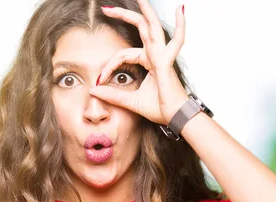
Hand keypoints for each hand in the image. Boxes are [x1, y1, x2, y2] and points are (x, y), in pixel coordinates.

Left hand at [88, 0, 188, 125]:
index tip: (99, 80)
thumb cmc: (159, 109)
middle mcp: (156, 54)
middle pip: (139, 28)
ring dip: (145, 10)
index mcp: (149, 61)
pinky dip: (181, 25)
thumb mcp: (129, 101)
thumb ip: (112, 95)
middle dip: (122, 16)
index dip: (110, 65)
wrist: (174, 117)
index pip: (123, 54)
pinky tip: (181, 9)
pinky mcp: (167, 61)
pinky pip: (176, 40)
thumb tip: (93, 90)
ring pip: (152, 26)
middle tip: (105, 9)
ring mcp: (163, 55)